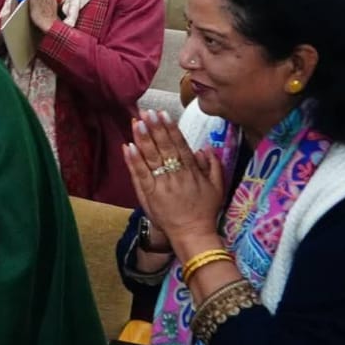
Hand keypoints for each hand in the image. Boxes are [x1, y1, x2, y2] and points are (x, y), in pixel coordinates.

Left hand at [123, 109, 227, 251]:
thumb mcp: (217, 187)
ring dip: (143, 138)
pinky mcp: (150, 194)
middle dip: (155, 127)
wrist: (193, 233)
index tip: (163, 113)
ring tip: (137, 122)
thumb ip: (212, 166)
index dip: (170, 128)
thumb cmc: (205, 211)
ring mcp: (162, 183)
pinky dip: (134, 160)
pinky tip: (128, 146)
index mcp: (192, 170)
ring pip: (151, 157)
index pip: (179, 144)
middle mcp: (176, 174)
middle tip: (147, 111)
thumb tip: (205, 148)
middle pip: (164, 146)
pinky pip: (140, 174)